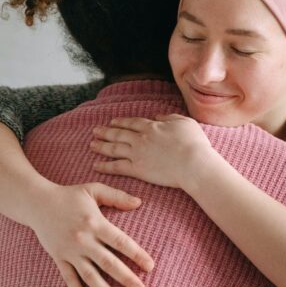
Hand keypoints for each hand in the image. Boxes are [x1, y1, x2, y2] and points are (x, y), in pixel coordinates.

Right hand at [24, 181, 154, 286]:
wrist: (36, 202)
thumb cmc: (69, 195)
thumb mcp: (94, 189)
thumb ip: (117, 197)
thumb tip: (139, 202)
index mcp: (95, 223)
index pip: (121, 242)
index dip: (137, 255)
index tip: (150, 267)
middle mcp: (84, 240)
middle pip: (109, 263)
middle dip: (127, 278)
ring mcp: (70, 251)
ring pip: (90, 275)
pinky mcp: (58, 258)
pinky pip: (68, 277)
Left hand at [90, 114, 216, 192]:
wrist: (193, 163)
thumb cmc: (194, 143)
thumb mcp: (185, 122)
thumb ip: (170, 117)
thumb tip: (158, 116)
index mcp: (152, 126)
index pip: (132, 123)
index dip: (121, 122)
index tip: (113, 122)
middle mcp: (141, 139)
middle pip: (119, 134)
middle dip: (106, 132)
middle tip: (95, 131)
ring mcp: (137, 154)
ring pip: (113, 148)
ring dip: (101, 146)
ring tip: (91, 145)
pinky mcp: (137, 170)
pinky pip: (116, 167)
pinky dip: (105, 166)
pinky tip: (96, 165)